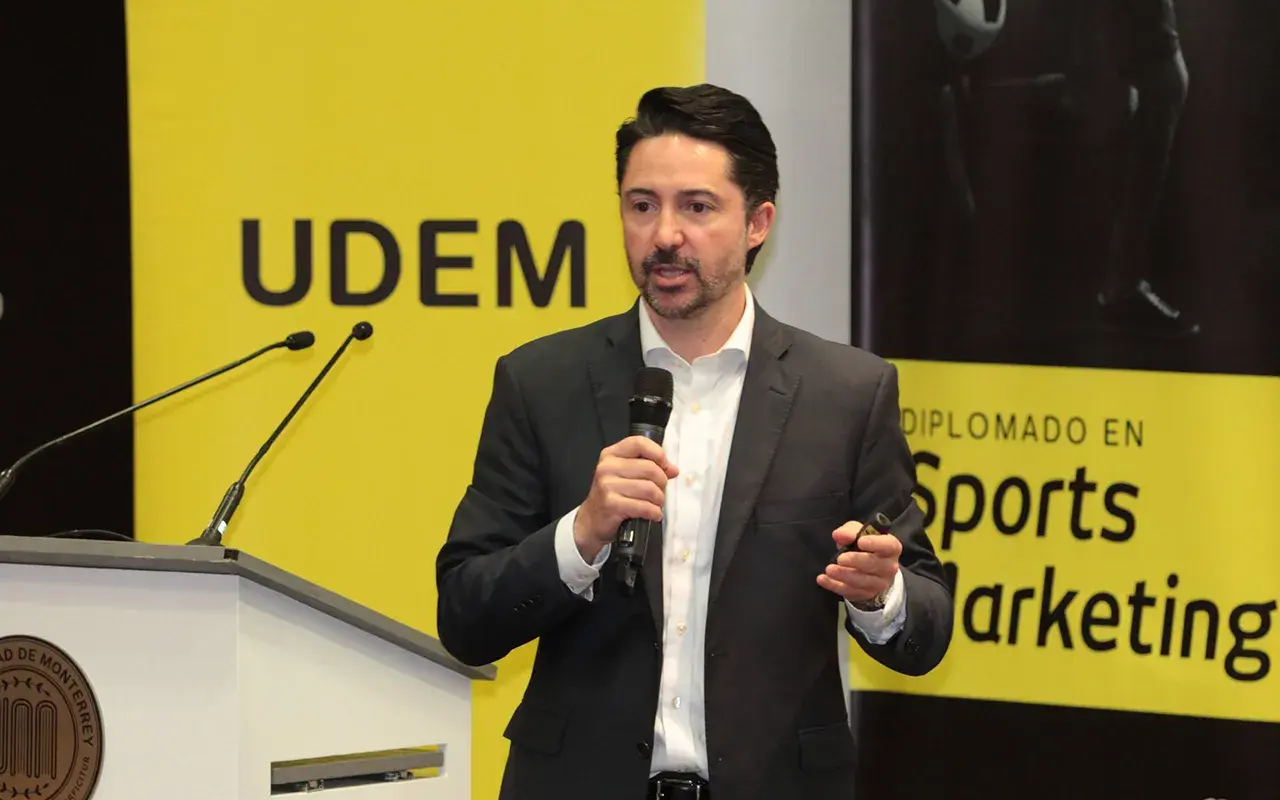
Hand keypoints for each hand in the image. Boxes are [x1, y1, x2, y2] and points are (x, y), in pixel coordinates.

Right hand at [573, 435, 678, 560]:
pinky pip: (644, 506)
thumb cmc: (613, 495)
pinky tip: (653, 514)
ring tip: (656, 504)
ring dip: (659, 500)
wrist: (592, 520)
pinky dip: (654, 512)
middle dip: (662, 483)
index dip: (658, 453)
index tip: (665, 466)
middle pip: (650, 468)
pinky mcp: (611, 504)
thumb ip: (650, 467)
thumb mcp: (627, 475)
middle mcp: (607, 467)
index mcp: (612, 454)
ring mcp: (607, 485)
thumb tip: (673, 470)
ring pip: (650, 489)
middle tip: (660, 492)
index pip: (639, 443)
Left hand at [817, 520, 901, 602]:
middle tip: (841, 558)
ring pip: (862, 581)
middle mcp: (889, 567)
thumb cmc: (865, 547)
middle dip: (856, 561)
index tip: (860, 541)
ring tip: (830, 569)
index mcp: (891, 548)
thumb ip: (850, 531)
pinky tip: (823, 579)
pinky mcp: (865, 594)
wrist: (870, 570)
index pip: (889, 545)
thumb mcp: (858, 533)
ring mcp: (878, 583)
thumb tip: (839, 535)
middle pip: (875, 565)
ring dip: (844, 575)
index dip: (875, 543)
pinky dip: (834, 585)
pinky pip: (850, 591)